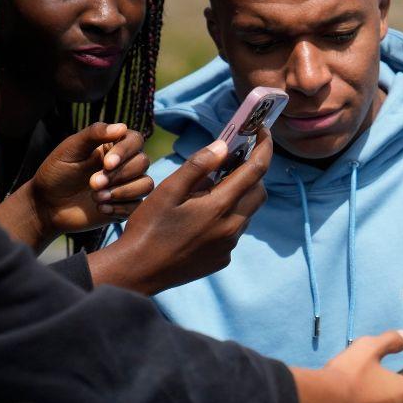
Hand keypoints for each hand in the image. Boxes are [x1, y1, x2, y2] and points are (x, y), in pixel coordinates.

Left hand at [30, 122, 152, 232]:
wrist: (47, 204)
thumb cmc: (57, 172)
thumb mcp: (71, 148)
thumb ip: (94, 134)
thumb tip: (122, 126)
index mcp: (112, 146)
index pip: (135, 140)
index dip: (125, 151)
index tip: (106, 163)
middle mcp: (124, 164)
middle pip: (143, 162)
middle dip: (119, 175)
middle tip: (93, 183)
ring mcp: (126, 186)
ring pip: (146, 184)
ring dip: (122, 192)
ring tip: (96, 197)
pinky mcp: (125, 206)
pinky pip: (138, 206)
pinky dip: (120, 208)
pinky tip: (100, 208)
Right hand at [87, 131, 270, 294]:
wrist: (138, 271)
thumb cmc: (148, 227)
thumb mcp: (168, 190)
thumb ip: (197, 166)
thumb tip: (223, 146)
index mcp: (219, 207)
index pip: (256, 171)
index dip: (264, 148)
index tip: (263, 131)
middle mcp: (231, 228)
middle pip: (259, 193)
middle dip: (253, 173)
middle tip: (232, 161)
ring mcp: (228, 246)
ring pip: (246, 213)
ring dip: (238, 196)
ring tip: (210, 189)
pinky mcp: (222, 259)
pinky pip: (234, 232)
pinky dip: (227, 217)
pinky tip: (202, 217)